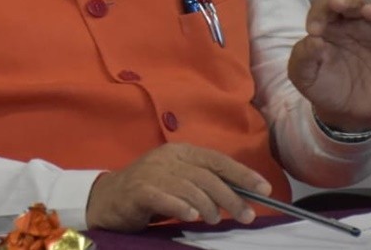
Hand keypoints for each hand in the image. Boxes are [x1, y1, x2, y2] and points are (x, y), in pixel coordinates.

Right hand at [85, 143, 271, 230]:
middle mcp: (168, 158)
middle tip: (247, 215)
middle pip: (207, 176)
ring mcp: (152, 173)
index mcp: (180, 151)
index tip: (264, 189)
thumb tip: (240, 195)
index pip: (217, 160)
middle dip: (231, 196)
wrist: (106, 199)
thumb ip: (203, 183)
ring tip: (216, 220)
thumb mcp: (178, 181)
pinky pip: (165, 197)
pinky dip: (181, 206)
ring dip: (208, 205)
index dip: (243, 173)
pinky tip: (192, 216)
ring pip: (190, 187)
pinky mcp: (139, 190)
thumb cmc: (149, 191)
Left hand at [289, 0, 370, 130]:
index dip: (319, 12)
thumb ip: (303, 57)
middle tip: (340, 4)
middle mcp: (352, 22)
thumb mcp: (303, 76)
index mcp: (328, 24)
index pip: (323, 6)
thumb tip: (313, 40)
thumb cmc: (323, 86)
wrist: (347, 112)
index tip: (314, 30)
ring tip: (369, 12)